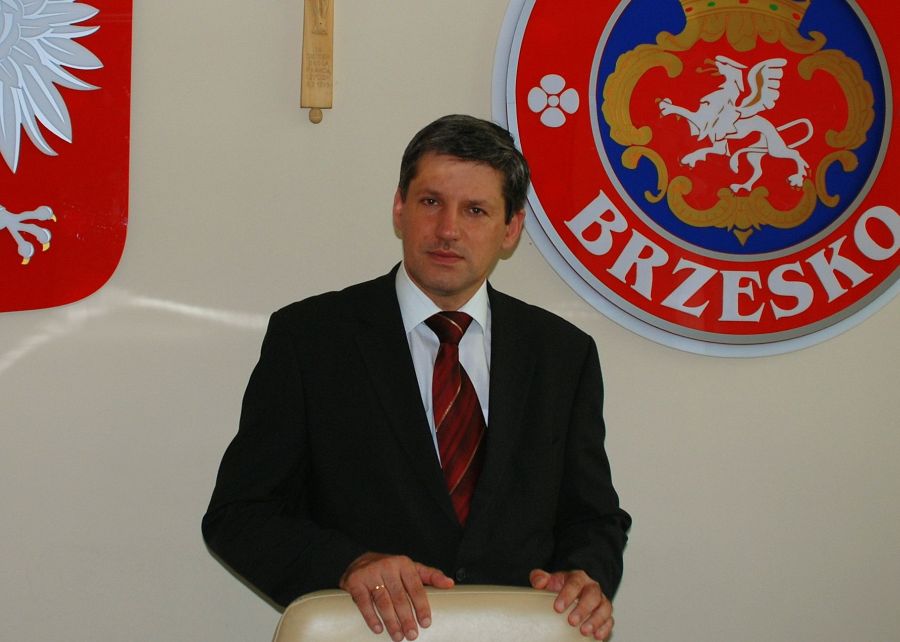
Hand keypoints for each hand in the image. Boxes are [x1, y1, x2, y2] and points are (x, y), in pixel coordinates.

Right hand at [339, 552, 453, 640]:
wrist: (360, 562)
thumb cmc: (390, 570)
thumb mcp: (411, 569)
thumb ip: (430, 576)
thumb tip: (450, 584)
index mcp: (404, 564)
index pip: (416, 587)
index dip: (422, 606)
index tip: (426, 622)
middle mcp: (387, 566)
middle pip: (400, 597)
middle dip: (407, 618)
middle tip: (412, 635)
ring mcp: (370, 573)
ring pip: (383, 602)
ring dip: (391, 621)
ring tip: (398, 636)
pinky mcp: (355, 582)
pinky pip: (364, 602)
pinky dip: (371, 617)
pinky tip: (378, 628)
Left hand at [530, 569, 612, 639]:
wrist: (577, 592)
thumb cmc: (562, 588)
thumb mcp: (551, 581)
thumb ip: (540, 578)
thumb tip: (539, 582)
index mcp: (578, 578)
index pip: (575, 583)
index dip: (567, 595)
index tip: (557, 607)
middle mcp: (592, 588)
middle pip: (592, 595)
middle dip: (583, 609)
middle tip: (572, 621)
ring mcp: (601, 601)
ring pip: (604, 608)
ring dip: (596, 620)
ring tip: (584, 631)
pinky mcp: (606, 614)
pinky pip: (610, 620)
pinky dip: (605, 628)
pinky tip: (597, 636)